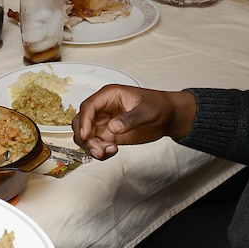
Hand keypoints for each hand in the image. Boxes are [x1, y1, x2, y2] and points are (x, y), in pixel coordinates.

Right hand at [72, 84, 196, 158]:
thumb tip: (113, 127)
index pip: (89, 106)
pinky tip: (112, 152)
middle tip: (98, 150)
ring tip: (108, 152)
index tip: (86, 135)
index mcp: (109, 96)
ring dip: (90, 147)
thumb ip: (130, 118)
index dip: (84, 121)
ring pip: (85, 136)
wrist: (167, 117)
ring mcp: (103, 123)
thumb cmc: (158, 106)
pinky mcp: (108, 135)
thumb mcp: (148, 111)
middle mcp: (102, 109)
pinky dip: (99, 152)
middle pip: (81, 122)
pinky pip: (95, 145)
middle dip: (85, 138)